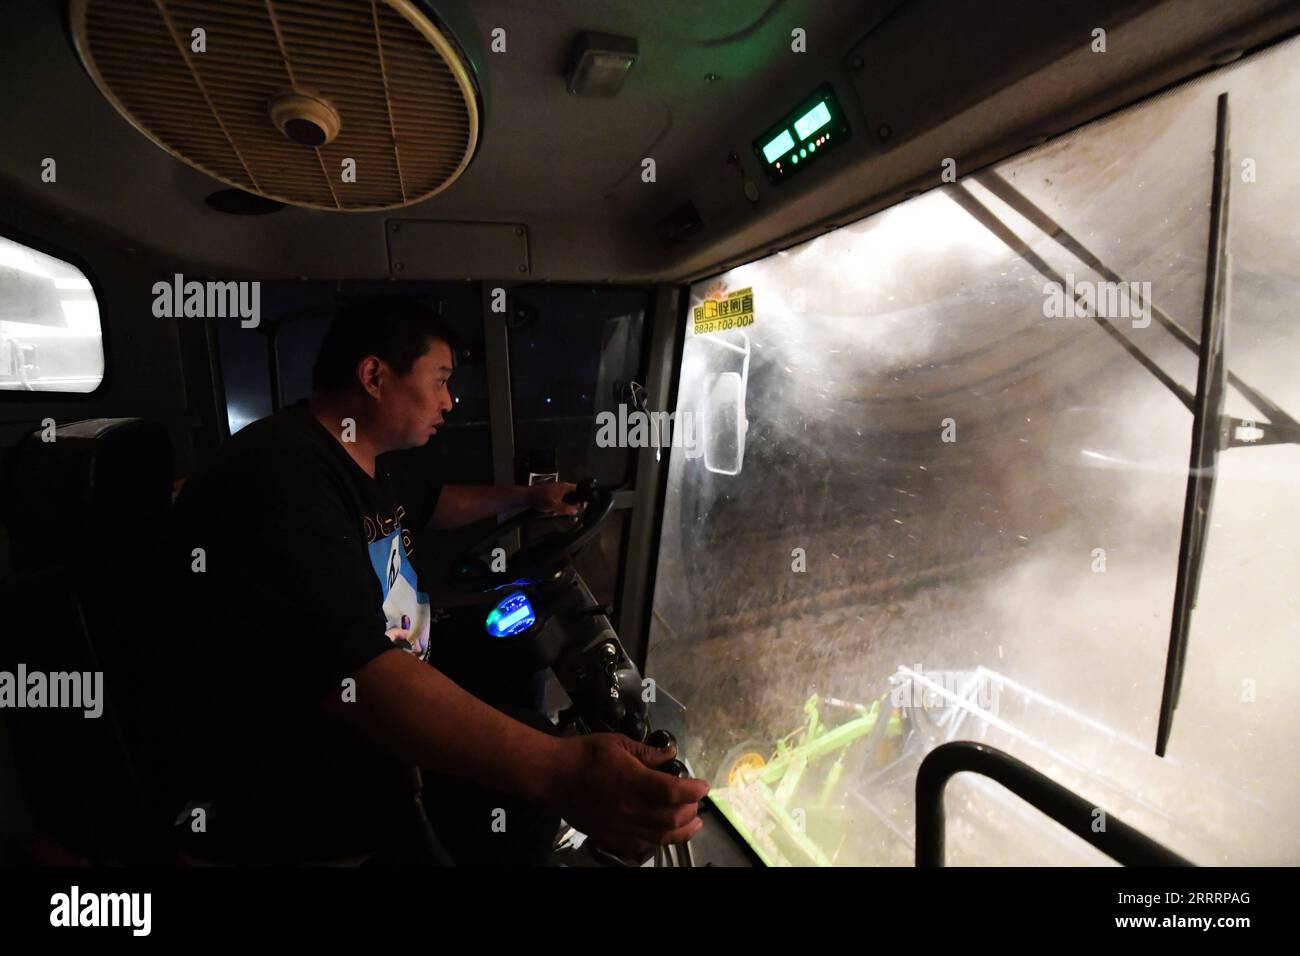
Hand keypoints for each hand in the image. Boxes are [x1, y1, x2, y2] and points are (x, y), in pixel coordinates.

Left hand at [527, 481, 582, 516]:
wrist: (528, 497)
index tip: (583, 505)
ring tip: (554, 511)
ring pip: (565, 502)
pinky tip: (551, 511)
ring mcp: (557, 492)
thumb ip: (565, 508)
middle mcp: (562, 488)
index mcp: (565, 487)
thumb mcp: (554, 504)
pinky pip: (559, 504)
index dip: (583, 497)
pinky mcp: (553, 496)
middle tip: (565, 511)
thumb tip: (575, 511)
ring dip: (561, 509)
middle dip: (569, 506)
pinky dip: (556, 508)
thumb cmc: (539, 497)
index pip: (579, 490)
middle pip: (573, 498)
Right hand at [547, 734, 708, 859]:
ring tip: (692, 824)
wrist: (553, 775)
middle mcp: (629, 807)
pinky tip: (661, 836)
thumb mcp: (617, 742)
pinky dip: (655, 843)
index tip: (703, 786)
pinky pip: (638, 847)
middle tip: (696, 804)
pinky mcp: (608, 837)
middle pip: (670, 818)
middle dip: (690, 811)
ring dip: (681, 831)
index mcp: (632, 780)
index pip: (672, 791)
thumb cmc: (585, 754)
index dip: (693, 791)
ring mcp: (619, 826)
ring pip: (658, 836)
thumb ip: (646, 752)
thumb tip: (670, 755)